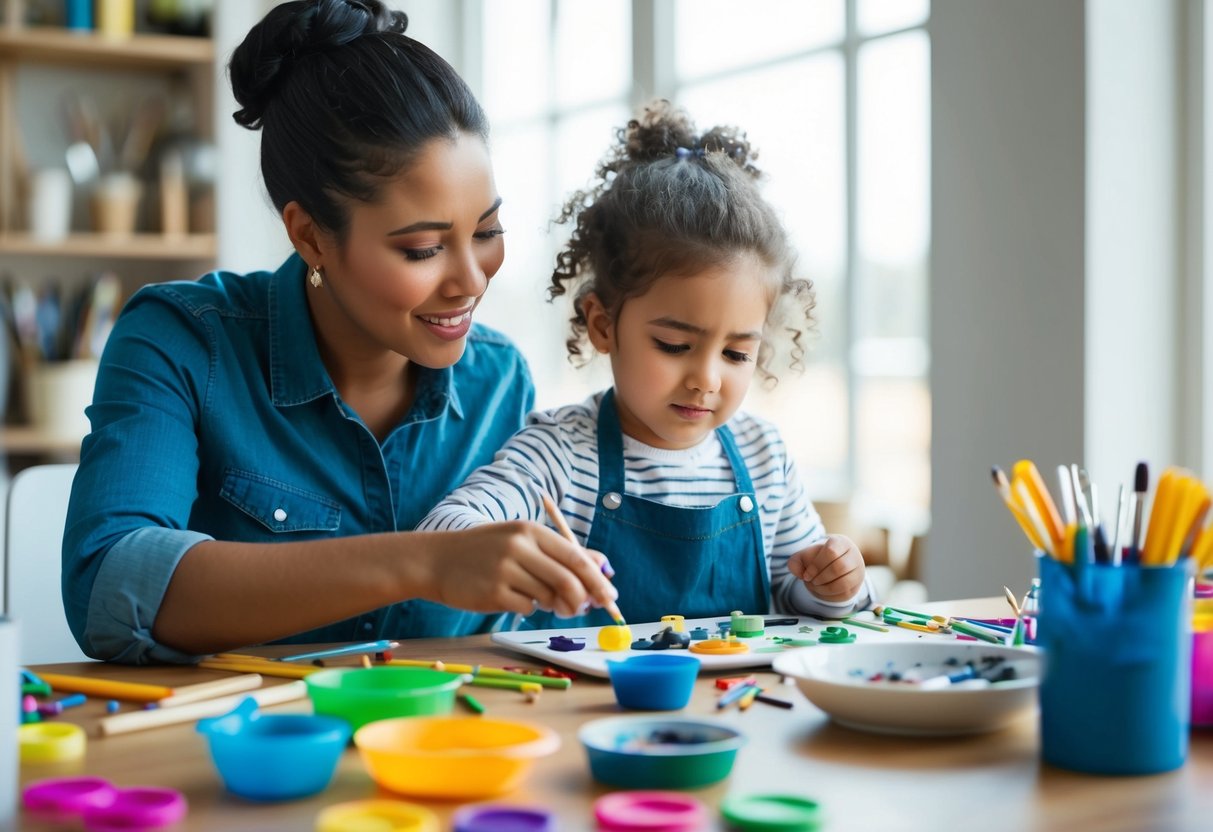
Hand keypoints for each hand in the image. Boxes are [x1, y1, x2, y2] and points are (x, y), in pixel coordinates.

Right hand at [418, 521, 617, 617]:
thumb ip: (560, 554)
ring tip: (538, 596)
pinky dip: (528, 607)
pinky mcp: (493, 594)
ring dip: (552, 604)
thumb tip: (603, 569)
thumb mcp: (522, 542)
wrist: (437, 560)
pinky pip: (527, 608)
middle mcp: (519, 547)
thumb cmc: (486, 552)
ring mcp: (505, 571)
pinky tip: (512, 597)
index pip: (577, 558)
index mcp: (530, 531)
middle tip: (583, 609)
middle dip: (582, 599)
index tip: (610, 597)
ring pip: (548, 597)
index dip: (598, 580)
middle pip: (568, 580)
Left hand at [787, 534, 865, 602]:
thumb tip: (798, 572)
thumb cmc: (817, 558)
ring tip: (815, 586)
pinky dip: (830, 595)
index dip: (816, 566)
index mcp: (840, 542)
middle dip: (821, 578)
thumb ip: (795, 561)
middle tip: (811, 581)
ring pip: (844, 583)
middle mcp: (854, 554)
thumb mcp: (804, 556)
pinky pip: (845, 593)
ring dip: (825, 588)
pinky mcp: (857, 585)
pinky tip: (822, 591)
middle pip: (839, 568)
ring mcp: (858, 570)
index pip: (831, 552)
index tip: (806, 575)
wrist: (830, 566)